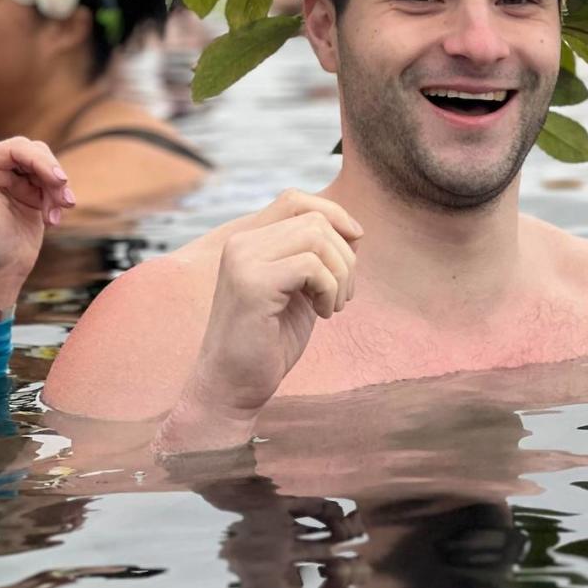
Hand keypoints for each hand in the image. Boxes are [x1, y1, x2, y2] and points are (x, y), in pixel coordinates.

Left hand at [0, 133, 75, 306]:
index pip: (17, 148)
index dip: (40, 160)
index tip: (57, 180)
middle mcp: (0, 170)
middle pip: (37, 154)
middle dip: (53, 174)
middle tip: (65, 197)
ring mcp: (18, 182)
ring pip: (49, 171)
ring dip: (59, 191)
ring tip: (60, 213)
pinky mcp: (33, 196)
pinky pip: (55, 188)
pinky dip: (59, 203)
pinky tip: (53, 221)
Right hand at [157, 191, 361, 453]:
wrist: (232, 386)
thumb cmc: (269, 342)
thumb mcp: (299, 289)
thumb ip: (316, 257)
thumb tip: (354, 231)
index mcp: (248, 241)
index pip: (296, 200)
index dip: (335, 214)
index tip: (356, 245)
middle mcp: (241, 243)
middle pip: (315, 219)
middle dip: (345, 256)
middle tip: (343, 295)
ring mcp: (243, 261)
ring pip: (318, 238)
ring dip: (341, 274)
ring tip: (334, 305)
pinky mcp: (252, 284)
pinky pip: (312, 266)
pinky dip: (330, 290)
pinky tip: (323, 314)